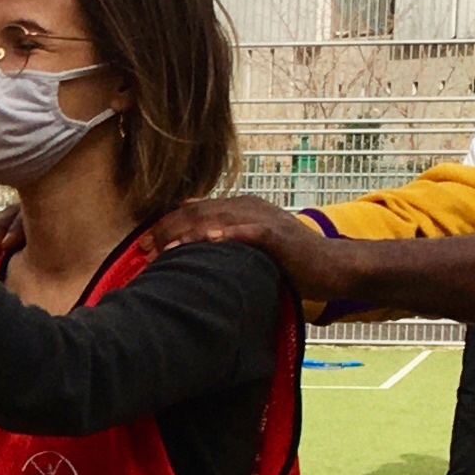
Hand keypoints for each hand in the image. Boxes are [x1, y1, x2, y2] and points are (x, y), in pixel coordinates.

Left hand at [149, 191, 352, 302]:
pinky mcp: (279, 235)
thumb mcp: (253, 245)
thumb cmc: (291, 261)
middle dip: (169, 230)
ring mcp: (264, 219)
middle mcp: (249, 208)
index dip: (167, 225)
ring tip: (166, 248)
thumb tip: (195, 238)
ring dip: (190, 233)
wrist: (332, 266)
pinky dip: (230, 235)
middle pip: (200, 213)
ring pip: (219, 219)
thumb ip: (226, 238)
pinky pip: (251, 232)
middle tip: (144, 249)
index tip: (143, 244)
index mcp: (240, 208)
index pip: (195, 211)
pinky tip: (211, 241)